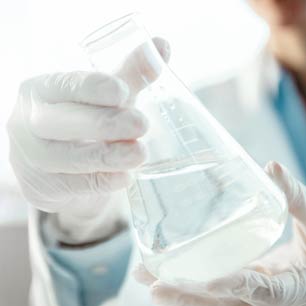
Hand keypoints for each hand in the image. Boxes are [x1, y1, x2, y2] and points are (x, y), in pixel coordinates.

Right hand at [8, 38, 169, 243]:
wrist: (58, 167)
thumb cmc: (82, 122)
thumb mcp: (103, 98)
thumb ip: (130, 75)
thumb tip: (162, 46)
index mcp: (41, 92)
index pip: (65, 86)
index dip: (93, 88)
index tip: (122, 92)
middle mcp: (28, 123)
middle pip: (64, 121)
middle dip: (105, 123)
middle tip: (141, 124)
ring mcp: (31, 158)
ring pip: (69, 157)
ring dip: (107, 156)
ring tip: (139, 154)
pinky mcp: (42, 187)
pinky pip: (74, 185)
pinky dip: (102, 181)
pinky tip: (124, 177)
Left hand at [134, 161, 305, 305]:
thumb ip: (293, 196)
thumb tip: (272, 166)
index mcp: (292, 287)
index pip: (261, 291)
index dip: (235, 284)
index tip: (206, 279)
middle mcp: (268, 299)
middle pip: (225, 304)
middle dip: (188, 296)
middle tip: (154, 284)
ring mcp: (251, 296)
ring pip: (214, 304)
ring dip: (179, 294)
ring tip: (146, 279)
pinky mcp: (241, 287)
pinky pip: (213, 293)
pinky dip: (189, 286)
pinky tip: (164, 272)